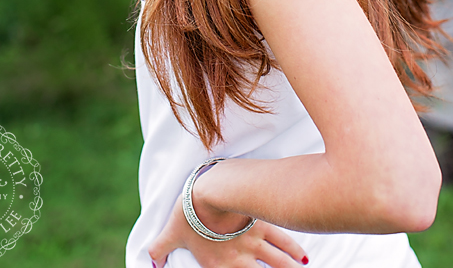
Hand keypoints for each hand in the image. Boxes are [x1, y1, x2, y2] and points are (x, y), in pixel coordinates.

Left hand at [149, 193, 307, 267]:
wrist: (205, 192)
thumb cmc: (186, 215)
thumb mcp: (171, 234)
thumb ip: (160, 248)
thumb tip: (148, 259)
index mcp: (221, 265)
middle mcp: (241, 257)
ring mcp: (253, 240)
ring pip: (279, 260)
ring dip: (291, 267)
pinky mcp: (260, 221)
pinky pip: (281, 238)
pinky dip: (294, 249)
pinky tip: (304, 257)